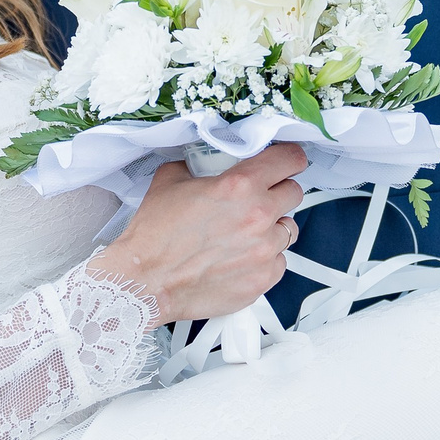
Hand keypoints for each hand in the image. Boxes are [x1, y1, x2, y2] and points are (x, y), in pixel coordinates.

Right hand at [94, 145, 307, 322]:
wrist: (146, 280)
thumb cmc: (154, 236)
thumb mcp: (169, 181)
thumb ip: (195, 166)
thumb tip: (202, 163)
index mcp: (240, 186)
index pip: (289, 160)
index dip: (289, 158)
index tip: (287, 162)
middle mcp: (258, 216)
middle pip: (294, 192)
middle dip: (278, 192)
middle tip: (259, 198)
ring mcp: (264, 250)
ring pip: (289, 229)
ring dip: (273, 227)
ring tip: (247, 233)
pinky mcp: (263, 279)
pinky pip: (279, 262)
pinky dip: (265, 258)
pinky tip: (242, 257)